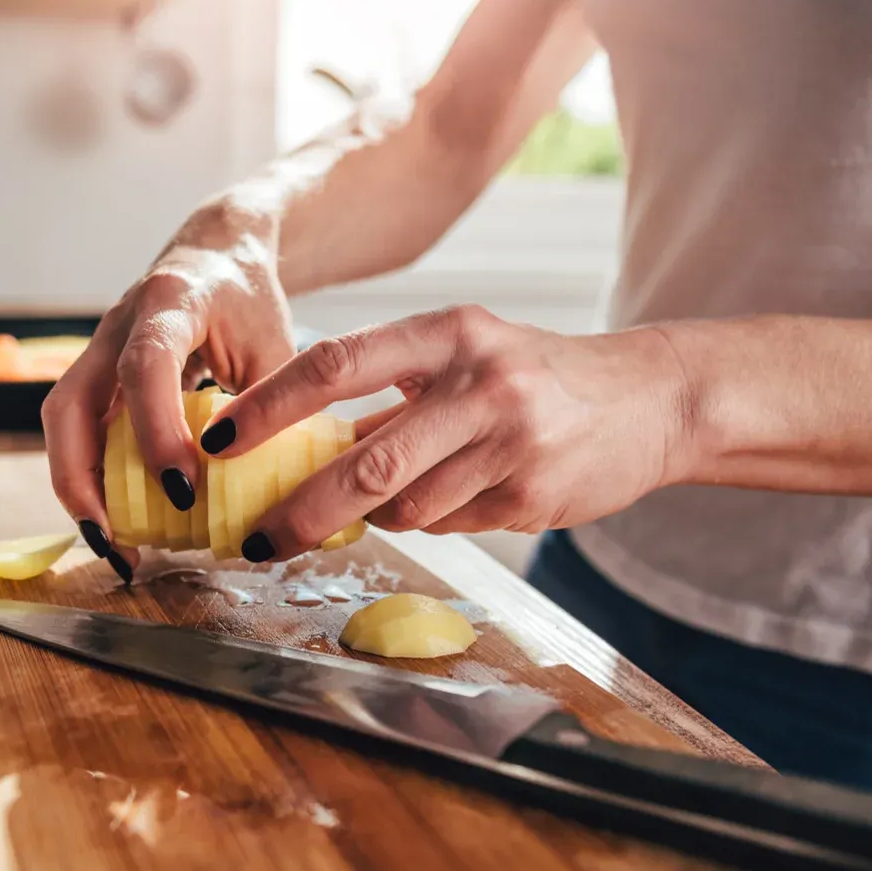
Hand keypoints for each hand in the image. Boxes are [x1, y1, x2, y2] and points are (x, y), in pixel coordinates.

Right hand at [42, 203, 298, 578]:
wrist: (217, 253)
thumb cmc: (248, 301)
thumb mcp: (275, 346)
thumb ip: (269, 410)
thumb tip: (270, 496)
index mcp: (169, 304)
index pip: (145, 366)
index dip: (156, 430)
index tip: (182, 491)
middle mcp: (117, 327)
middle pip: (70, 405)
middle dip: (82, 480)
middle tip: (114, 540)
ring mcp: (96, 352)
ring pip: (62, 424)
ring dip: (78, 489)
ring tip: (114, 545)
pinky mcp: (95, 378)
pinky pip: (77, 433)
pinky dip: (90, 479)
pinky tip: (119, 521)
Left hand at [203, 305, 695, 561]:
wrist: (653, 399)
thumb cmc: (538, 375)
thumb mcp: (464, 357)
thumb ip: (390, 393)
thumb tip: (298, 442)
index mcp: (448, 332)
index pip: (333, 364)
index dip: (266, 408)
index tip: (218, 443)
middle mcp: (479, 382)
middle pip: (365, 461)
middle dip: (299, 509)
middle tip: (255, 537)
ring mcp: (510, 442)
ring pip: (405, 506)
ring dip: (373, 517)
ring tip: (371, 509)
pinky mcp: (531, 497)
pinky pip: (449, 525)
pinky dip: (428, 522)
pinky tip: (448, 501)